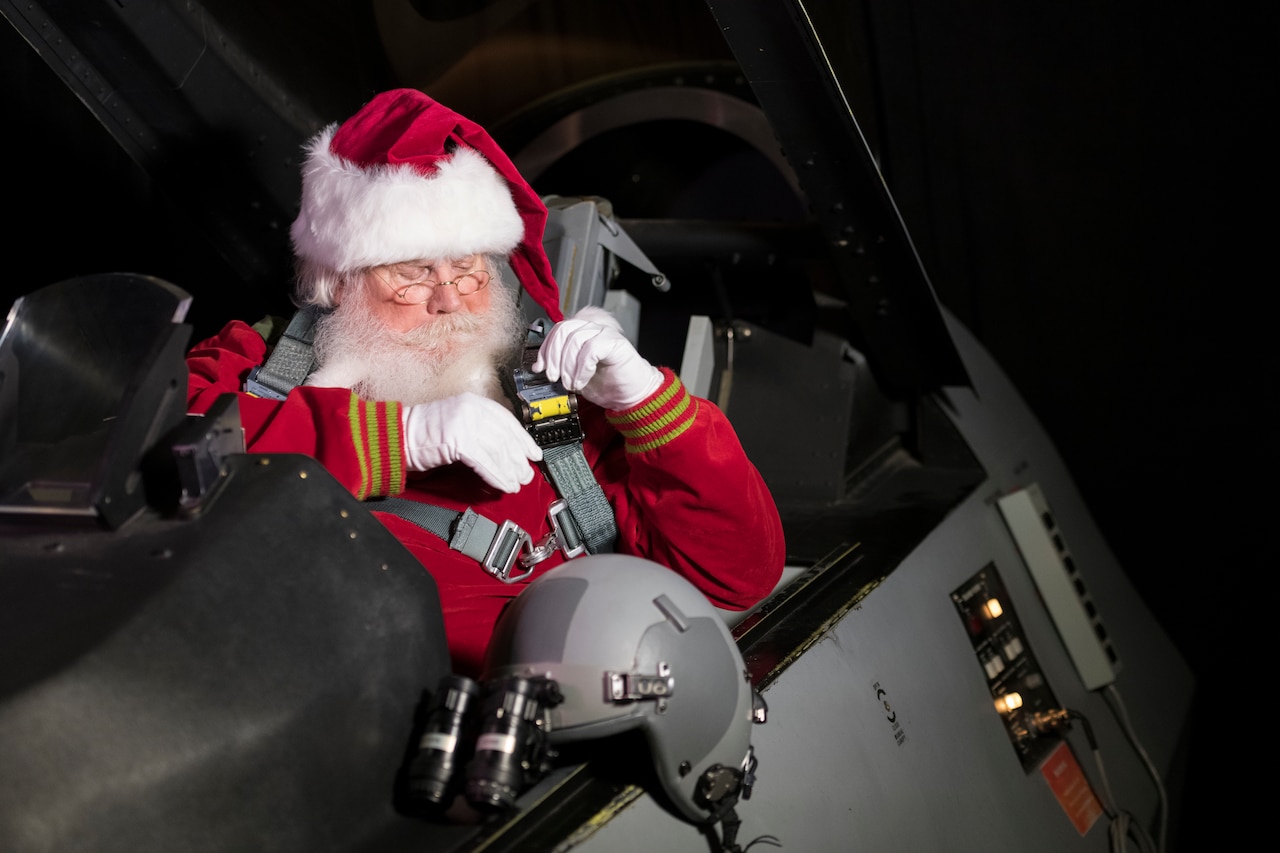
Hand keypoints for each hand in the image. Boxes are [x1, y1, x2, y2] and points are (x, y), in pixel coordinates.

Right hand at [401, 393, 541, 492]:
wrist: (395, 436)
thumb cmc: (421, 435)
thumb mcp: (456, 423)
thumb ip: (480, 431)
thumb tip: (505, 451)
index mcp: (473, 402)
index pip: (507, 420)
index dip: (523, 439)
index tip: (534, 453)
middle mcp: (472, 409)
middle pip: (506, 436)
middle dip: (518, 459)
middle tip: (526, 474)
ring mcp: (465, 422)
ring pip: (498, 450)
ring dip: (510, 471)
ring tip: (516, 483)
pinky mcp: (458, 439)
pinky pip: (485, 461)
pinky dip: (497, 476)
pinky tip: (503, 485)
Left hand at [532, 306, 662, 409]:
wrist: (631, 396)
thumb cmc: (607, 384)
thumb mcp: (574, 375)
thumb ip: (559, 366)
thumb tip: (539, 365)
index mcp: (582, 333)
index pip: (557, 330)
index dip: (545, 349)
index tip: (540, 368)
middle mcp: (593, 328)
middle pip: (563, 330)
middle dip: (553, 356)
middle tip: (554, 377)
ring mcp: (605, 333)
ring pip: (575, 339)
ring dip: (568, 366)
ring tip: (571, 383)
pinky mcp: (616, 342)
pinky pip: (591, 349)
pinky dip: (582, 368)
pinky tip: (582, 380)